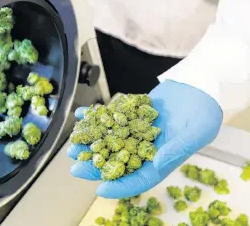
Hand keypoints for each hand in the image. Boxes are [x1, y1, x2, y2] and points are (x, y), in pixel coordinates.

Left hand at [67, 80, 221, 198]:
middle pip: (117, 161)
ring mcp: (136, 131)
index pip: (138, 179)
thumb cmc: (203, 113)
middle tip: (75, 165)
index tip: (99, 189)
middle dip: (95, 165)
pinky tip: (81, 114)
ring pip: (109, 141)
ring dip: (90, 141)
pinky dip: (96, 116)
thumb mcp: (196, 133)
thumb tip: (156, 163)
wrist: (199, 87)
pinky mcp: (131, 115)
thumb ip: (176, 149)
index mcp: (160, 160)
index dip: (119, 186)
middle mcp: (145, 148)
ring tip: (73, 141)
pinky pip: (110, 119)